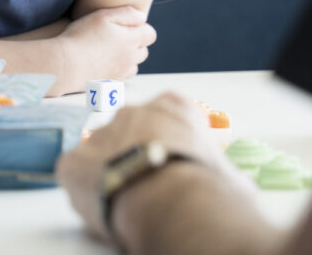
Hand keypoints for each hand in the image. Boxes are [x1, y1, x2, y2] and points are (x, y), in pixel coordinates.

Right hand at [55, 5, 155, 93]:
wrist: (65, 65)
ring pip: (133, 65)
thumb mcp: (103, 16)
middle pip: (143, 51)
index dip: (141, 28)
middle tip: (115, 36)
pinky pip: (121, 77)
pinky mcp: (110, 84)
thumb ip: (126, 14)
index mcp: (131, 41)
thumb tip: (143, 17)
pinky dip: (117, 70)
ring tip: (108, 51)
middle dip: (135, 43)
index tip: (126, 25)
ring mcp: (121, 73)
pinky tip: (101, 63)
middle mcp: (130, 59)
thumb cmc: (82, 37)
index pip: (150, 35)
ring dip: (127, 58)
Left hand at [56, 92, 246, 241]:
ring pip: (102, 152)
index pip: (171, 114)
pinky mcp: (73, 164)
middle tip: (150, 185)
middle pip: (132, 131)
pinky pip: (74, 173)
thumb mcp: (229, 174)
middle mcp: (133, 112)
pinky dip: (84, 188)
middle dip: (138, 155)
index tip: (178, 163)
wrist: (173, 203)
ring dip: (112, 171)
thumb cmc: (208, 188)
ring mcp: (100, 135)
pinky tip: (102, 204)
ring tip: (128, 200)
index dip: (174, 141)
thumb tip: (238, 186)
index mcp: (173, 108)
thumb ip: (226, 171)